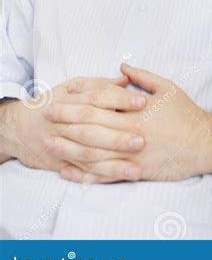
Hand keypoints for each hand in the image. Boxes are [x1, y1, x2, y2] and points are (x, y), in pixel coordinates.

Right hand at [3, 75, 143, 177]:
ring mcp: (61, 144)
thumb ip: (100, 84)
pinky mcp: (59, 163)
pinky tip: (117, 179)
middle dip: (118, 136)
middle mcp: (65, 122)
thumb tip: (126, 79)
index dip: (120, 99)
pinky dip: (99, 177)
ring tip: (136, 169)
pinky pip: (81, 172)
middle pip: (93, 128)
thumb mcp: (73, 87)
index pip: (98, 97)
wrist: (20, 127)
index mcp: (71, 99)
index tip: (142, 102)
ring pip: (88, 154)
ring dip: (112, 163)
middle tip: (142, 139)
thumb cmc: (55, 103)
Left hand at [59, 64, 211, 183]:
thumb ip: (142, 77)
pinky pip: (104, 176)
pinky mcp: (135, 172)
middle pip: (92, 126)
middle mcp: (132, 132)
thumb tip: (121, 67)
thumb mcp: (168, 87)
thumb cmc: (187, 113)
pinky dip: (84, 174)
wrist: (205, 144)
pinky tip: (68, 171)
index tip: (65, 92)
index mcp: (138, 110)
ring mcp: (132, 155)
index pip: (102, 101)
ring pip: (93, 153)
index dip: (81, 96)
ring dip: (69, 147)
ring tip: (50, 142)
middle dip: (67, 120)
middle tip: (48, 115)